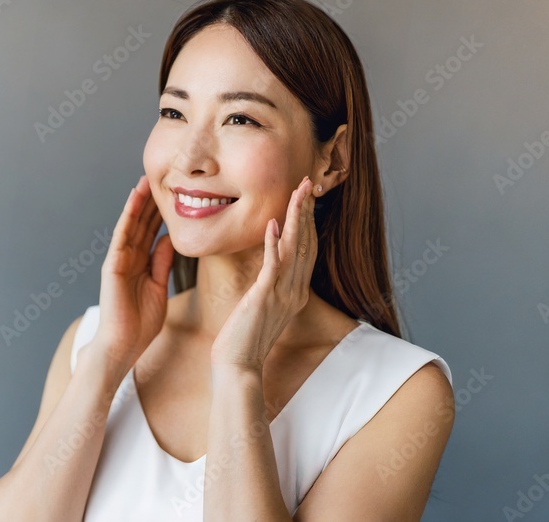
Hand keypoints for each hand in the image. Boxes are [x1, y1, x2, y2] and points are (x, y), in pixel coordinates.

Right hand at [81, 174, 174, 371]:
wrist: (123, 345)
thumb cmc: (140, 323)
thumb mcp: (159, 287)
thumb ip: (163, 263)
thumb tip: (171, 239)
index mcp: (141, 264)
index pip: (152, 233)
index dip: (161, 213)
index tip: (174, 194)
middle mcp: (129, 258)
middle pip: (142, 224)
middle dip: (151, 202)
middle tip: (162, 177)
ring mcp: (120, 260)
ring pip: (131, 224)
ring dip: (138, 202)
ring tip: (146, 180)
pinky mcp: (113, 265)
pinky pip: (122, 235)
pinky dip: (128, 216)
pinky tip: (134, 200)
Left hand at [210, 176, 317, 370]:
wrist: (238, 366)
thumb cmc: (245, 338)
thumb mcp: (263, 307)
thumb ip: (271, 286)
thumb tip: (270, 269)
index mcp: (296, 292)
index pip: (308, 249)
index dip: (309, 221)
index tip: (308, 197)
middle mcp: (295, 291)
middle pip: (307, 243)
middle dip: (308, 211)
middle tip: (308, 183)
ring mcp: (283, 294)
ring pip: (295, 248)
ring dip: (297, 217)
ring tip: (299, 192)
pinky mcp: (264, 298)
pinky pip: (272, 266)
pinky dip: (273, 243)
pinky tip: (272, 223)